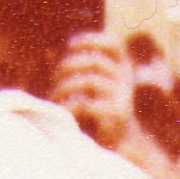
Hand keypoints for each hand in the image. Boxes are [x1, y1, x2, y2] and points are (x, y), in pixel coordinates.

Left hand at [50, 31, 136, 149]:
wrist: (119, 139)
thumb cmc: (98, 106)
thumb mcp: (92, 83)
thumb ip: (80, 67)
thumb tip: (53, 52)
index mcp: (122, 67)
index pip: (115, 44)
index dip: (93, 39)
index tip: (71, 44)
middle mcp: (126, 78)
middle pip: (94, 61)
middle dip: (68, 65)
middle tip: (55, 77)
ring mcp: (123, 95)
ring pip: (89, 81)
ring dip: (65, 87)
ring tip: (55, 97)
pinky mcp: (117, 113)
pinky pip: (88, 104)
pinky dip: (70, 106)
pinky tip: (64, 110)